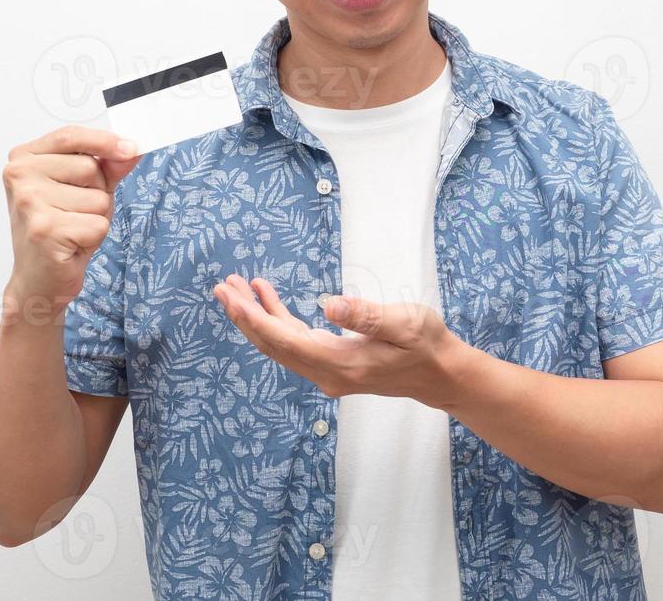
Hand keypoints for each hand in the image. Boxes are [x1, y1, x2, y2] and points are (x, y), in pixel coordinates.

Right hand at [2, 125, 141, 308]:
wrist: (38, 279)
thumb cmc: (58, 230)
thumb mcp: (84, 190)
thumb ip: (106, 167)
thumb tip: (131, 149)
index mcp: (23, 158)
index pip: (70, 135)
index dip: (104, 141)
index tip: (129, 148)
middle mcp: (20, 176)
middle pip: (90, 167)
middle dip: (97, 191)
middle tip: (75, 212)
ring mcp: (30, 201)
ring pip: (98, 197)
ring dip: (96, 217)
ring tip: (73, 228)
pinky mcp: (45, 229)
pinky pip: (98, 224)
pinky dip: (94, 237)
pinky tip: (72, 244)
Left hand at [212, 274, 465, 405]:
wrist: (441, 375)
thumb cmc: (427, 345)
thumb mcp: (404, 323)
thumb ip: (366, 315)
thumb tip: (328, 305)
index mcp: (342, 363)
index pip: (286, 341)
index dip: (256, 319)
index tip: (233, 298)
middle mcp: (327, 372)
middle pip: (275, 344)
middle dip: (245, 316)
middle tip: (221, 288)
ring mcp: (328, 370)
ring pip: (281, 343)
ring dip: (257, 316)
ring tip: (236, 287)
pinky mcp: (332, 362)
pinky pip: (295, 341)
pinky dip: (278, 319)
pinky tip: (268, 297)